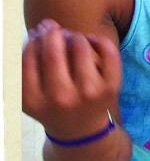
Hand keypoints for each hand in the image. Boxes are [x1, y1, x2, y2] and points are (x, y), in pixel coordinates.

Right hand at [22, 18, 121, 140]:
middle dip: (52, 32)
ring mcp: (87, 93)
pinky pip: (107, 50)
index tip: (37, 34)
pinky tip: (90, 41)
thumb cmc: (52, 104)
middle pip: (53, 50)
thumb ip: (28, 66)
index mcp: (33, 100)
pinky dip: (98, 39)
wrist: (81, 132)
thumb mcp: (31, 94)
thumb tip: (41, 29)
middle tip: (53, 28)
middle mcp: (59, 97)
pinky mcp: (110, 87)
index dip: (33, 39)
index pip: (28, 56)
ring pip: (80, 45)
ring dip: (74, 35)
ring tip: (71, 38)